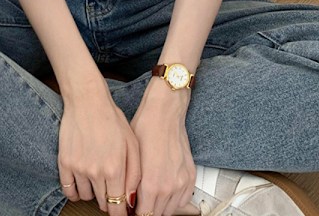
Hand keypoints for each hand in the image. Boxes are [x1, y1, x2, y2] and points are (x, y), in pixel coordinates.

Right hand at [58, 83, 140, 214]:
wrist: (87, 100)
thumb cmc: (112, 119)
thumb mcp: (132, 144)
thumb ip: (134, 175)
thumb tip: (131, 201)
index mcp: (115, 169)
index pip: (117, 207)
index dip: (120, 212)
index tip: (121, 210)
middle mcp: (96, 172)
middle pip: (103, 203)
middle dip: (109, 200)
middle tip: (110, 188)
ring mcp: (78, 167)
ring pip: (86, 196)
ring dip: (92, 193)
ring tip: (97, 179)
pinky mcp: (64, 162)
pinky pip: (68, 189)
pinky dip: (74, 191)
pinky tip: (81, 183)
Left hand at [129, 77, 198, 215]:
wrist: (165, 112)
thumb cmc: (145, 127)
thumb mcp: (131, 157)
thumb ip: (130, 184)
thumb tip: (127, 200)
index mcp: (151, 184)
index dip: (134, 214)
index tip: (129, 209)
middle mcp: (169, 188)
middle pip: (156, 215)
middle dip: (145, 210)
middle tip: (136, 202)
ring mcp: (182, 183)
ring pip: (170, 210)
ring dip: (159, 207)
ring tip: (149, 196)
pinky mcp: (190, 177)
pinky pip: (183, 200)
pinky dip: (173, 200)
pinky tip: (164, 189)